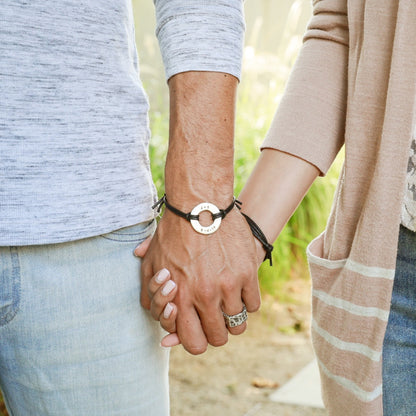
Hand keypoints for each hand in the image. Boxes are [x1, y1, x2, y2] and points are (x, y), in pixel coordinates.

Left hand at [137, 207, 259, 354]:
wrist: (199, 204)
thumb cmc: (173, 232)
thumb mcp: (152, 261)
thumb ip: (149, 291)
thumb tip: (155, 313)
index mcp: (180, 297)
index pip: (193, 342)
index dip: (197, 341)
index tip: (199, 329)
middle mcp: (205, 296)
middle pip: (218, 338)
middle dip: (216, 332)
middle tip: (214, 318)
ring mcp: (228, 285)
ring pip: (238, 324)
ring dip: (232, 317)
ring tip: (227, 303)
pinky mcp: (247, 273)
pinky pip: (253, 305)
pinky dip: (246, 301)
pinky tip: (238, 290)